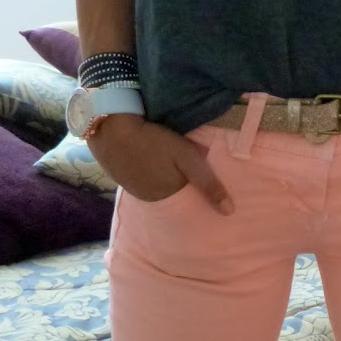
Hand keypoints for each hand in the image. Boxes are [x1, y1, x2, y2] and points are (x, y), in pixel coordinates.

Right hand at [88, 114, 234, 213]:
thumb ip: (208, 183)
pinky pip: (141, 180)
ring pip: (155, 187)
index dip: (194, 191)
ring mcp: (132, 188)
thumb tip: (229, 212)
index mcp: (166, 196)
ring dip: (162, 179)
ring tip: (166, 165)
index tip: (200, 182)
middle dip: (179, 186)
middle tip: (183, 170)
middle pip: (170, 194)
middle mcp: (149, 198)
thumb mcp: (187, 158)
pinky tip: (149, 161)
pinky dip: (148, 174)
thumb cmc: (153, 141)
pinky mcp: (120, 176)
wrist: (110, 128)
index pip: (186, 200)